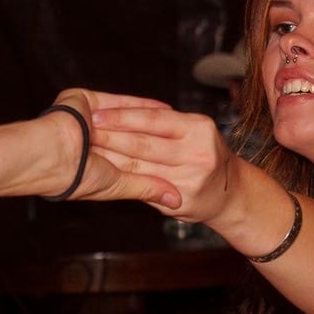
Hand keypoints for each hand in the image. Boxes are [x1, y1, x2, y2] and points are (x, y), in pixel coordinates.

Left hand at [86, 96, 243, 222]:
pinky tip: (102, 174)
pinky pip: (143, 187)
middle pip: (143, 143)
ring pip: (139, 167)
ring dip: (109, 158)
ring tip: (85, 150)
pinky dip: (121, 179)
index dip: (122, 116)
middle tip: (82, 130)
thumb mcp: (194, 132)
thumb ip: (165, 125)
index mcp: (197, 128)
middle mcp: (196, 152)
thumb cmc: (204, 156)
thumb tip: (123, 111)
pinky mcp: (179, 201)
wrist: (231, 194)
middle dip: (110, 136)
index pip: (153, 119)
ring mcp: (189, 179)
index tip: (95, 113)